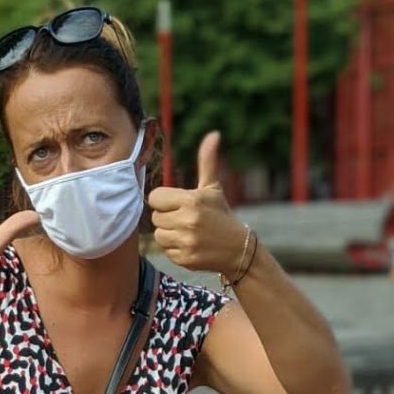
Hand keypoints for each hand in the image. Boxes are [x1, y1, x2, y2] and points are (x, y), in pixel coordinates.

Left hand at [148, 131, 248, 273]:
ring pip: (159, 235)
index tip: (175, 204)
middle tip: (184, 220)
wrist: (238, 249)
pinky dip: (175, 250)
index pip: (155, 198)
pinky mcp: (185, 259)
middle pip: (155, 218)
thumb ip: (207, 162)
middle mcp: (188, 220)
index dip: (163, 201)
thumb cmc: (221, 215)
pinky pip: (166, 251)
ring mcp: (186, 241)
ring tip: (186, 233)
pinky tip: (190, 245)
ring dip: (169, 234)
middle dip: (167, 218)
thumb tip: (213, 134)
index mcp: (191, 200)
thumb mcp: (213, 188)